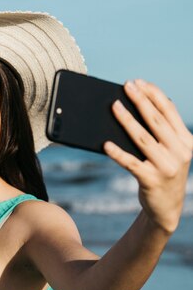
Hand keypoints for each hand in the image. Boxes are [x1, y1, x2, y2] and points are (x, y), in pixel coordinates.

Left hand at [105, 79, 192, 232]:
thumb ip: (162, 132)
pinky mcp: (151, 180)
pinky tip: (105, 144)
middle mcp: (180, 152)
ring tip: (114, 106)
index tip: (139, 82)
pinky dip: (117, 153)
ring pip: (143, 139)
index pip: (169, 112)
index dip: (154, 94)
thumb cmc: (162, 172)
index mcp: (186, 141)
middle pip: (156, 121)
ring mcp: (167, 167)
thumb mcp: (170, 151)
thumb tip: (140, 105)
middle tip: (126, 86)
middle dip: (140, 100)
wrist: (166, 208)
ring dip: (127, 121)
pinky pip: (131, 163)